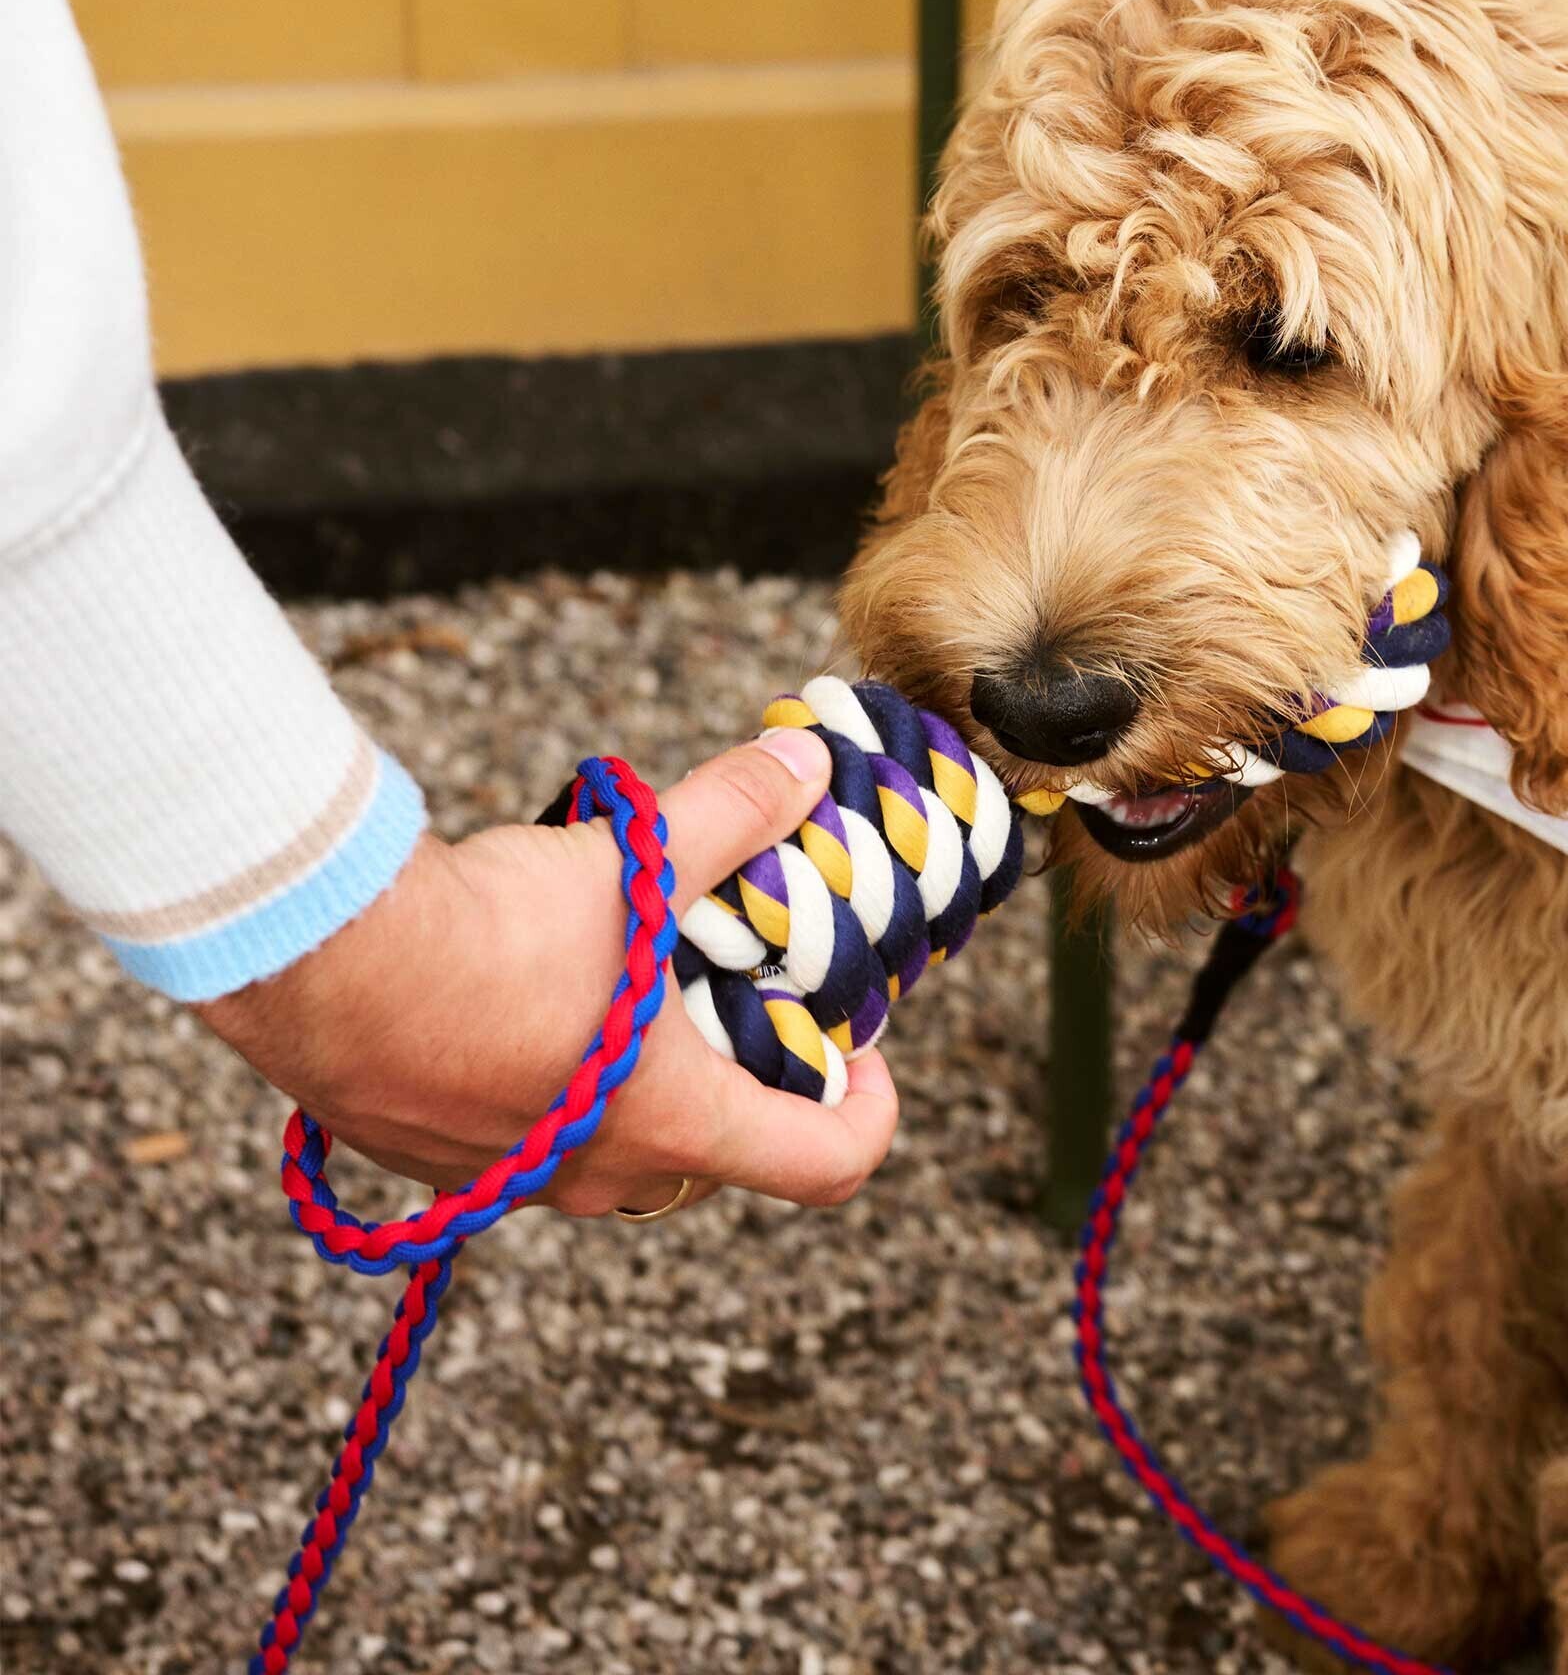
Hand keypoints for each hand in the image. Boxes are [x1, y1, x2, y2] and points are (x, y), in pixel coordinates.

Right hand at [197, 729, 897, 1216]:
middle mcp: (600, 1174)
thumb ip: (734, 813)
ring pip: (623, 1151)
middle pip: (724, 1156)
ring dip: (650, 1081)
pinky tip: (535, 995)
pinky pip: (532, 1140)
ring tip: (640, 982)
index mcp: (675, 1122)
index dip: (871, 1113)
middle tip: (747, 994)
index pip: (826, 1165)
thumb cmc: (488, 934)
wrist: (318, 965)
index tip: (864, 1052)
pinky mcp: (440, 1161)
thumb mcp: (636, 862)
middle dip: (752, 1081)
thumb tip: (806, 764)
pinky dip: (559, 1084)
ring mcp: (514, 1180)